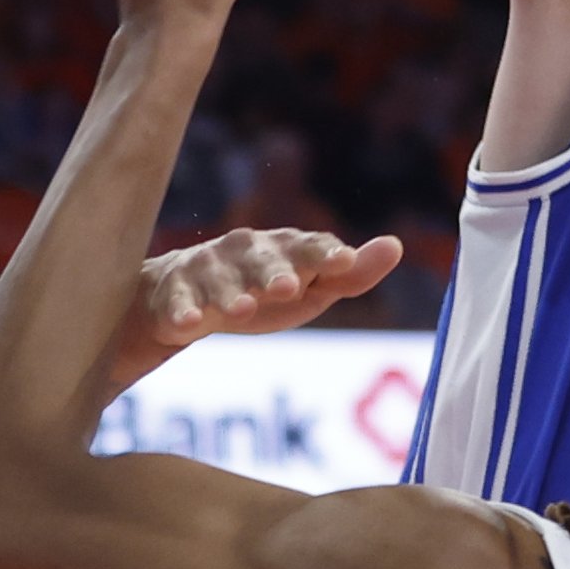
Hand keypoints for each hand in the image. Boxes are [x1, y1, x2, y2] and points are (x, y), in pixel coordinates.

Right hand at [127, 223, 407, 360]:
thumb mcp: (310, 286)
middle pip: (261, 258)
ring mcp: (206, 268)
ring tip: (241, 308)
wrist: (188, 298)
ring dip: (230, 293)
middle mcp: (244, 251)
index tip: (344, 262)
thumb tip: (395, 246)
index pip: (308, 245)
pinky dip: (182, 310)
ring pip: (219, 278)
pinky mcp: (174, 292)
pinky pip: (178, 300)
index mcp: (283, 247)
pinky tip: (188, 323)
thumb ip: (350, 273)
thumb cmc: (263, 291)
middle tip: (288, 286)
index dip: (326, 253)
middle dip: (274, 270)